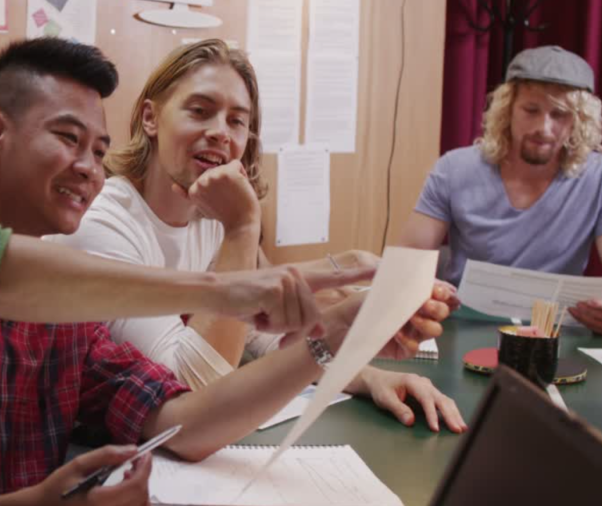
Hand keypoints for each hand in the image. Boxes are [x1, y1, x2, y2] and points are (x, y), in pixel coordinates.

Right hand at [17, 445, 150, 505]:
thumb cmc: (58, 486)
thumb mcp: (78, 464)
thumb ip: (106, 455)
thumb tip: (132, 449)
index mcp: (99, 502)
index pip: (135, 486)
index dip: (145, 468)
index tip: (145, 454)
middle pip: (141, 498)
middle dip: (144, 477)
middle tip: (137, 461)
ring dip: (141, 489)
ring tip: (129, 474)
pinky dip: (135, 499)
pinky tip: (124, 488)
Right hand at [171, 161, 260, 233]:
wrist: (240, 224)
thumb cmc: (224, 214)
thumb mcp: (202, 206)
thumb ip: (189, 196)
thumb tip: (173, 186)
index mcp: (193, 189)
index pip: (208, 176)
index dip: (217, 187)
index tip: (219, 201)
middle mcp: (201, 182)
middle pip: (217, 169)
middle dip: (225, 182)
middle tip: (228, 198)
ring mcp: (213, 177)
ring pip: (227, 166)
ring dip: (235, 179)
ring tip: (234, 194)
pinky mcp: (227, 173)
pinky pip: (237, 164)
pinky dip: (243, 175)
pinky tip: (241, 188)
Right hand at [220, 265, 375, 344]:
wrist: (215, 293)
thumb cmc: (245, 303)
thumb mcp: (277, 313)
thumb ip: (302, 317)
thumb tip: (322, 330)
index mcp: (300, 276)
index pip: (336, 275)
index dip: (361, 275)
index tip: (385, 271)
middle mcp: (296, 274)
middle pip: (312, 317)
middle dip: (289, 329)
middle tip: (264, 319)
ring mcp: (287, 280)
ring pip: (297, 322)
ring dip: (275, 326)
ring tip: (258, 312)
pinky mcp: (276, 289)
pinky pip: (282, 322)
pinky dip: (267, 325)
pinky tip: (254, 311)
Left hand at [322, 282, 452, 360]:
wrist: (339, 326)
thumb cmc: (359, 305)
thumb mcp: (381, 291)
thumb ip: (405, 288)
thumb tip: (427, 281)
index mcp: (413, 299)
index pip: (438, 295)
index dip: (443, 292)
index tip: (437, 290)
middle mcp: (416, 316)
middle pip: (441, 314)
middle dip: (438, 308)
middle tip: (426, 305)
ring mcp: (411, 334)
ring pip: (433, 331)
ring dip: (426, 324)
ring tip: (412, 319)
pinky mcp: (402, 351)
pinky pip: (415, 348)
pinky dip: (409, 340)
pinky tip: (397, 334)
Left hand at [355, 368, 466, 432]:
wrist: (378, 380)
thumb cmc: (381, 388)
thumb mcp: (385, 398)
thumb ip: (397, 409)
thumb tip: (410, 422)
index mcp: (412, 381)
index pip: (426, 398)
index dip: (432, 414)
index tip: (435, 427)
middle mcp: (423, 383)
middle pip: (440, 399)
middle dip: (450, 415)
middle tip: (457, 429)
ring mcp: (428, 387)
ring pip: (445, 400)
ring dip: (454, 414)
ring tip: (461, 427)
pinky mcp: (429, 393)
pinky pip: (443, 401)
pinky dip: (450, 411)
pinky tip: (456, 421)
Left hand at [568, 297, 601, 334]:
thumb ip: (598, 301)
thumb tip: (583, 301)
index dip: (599, 304)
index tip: (589, 301)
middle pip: (600, 316)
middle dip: (586, 310)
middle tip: (577, 304)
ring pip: (594, 323)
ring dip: (580, 316)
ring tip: (572, 310)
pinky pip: (590, 327)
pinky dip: (581, 320)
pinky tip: (575, 315)